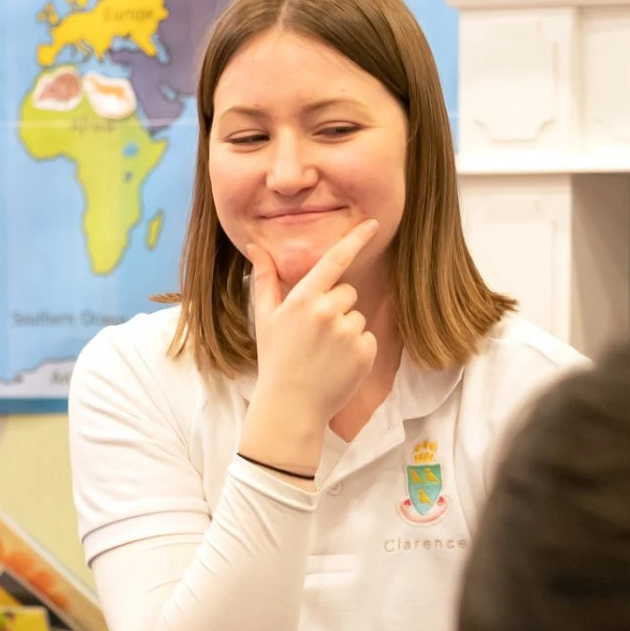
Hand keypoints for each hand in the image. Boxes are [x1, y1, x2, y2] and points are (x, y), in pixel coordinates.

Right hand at [243, 220, 379, 431]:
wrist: (291, 406)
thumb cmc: (276, 359)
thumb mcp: (266, 318)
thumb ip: (265, 280)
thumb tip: (256, 247)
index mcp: (303, 299)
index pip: (334, 260)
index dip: (355, 239)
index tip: (373, 224)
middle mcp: (327, 312)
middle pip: (348, 292)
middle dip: (336, 306)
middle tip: (316, 334)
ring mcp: (347, 333)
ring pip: (357, 316)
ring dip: (346, 330)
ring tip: (325, 353)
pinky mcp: (364, 353)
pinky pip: (368, 338)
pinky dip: (357, 350)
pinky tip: (338, 364)